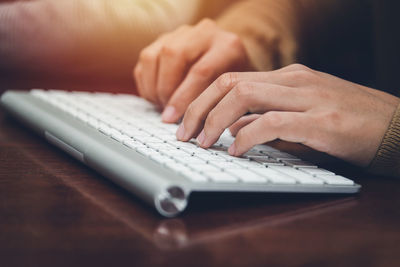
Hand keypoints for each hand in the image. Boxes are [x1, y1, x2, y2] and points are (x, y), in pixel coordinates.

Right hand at [133, 18, 250, 122]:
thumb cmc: (233, 81)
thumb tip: (192, 126)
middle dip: (165, 90)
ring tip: (161, 106)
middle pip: (173, 55)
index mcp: (227, 46)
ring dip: (153, 87)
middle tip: (166, 113)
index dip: (184, 98)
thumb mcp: (234, 92)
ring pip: (153, 56)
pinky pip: (145, 60)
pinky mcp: (164, 39)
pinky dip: (146, 83)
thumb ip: (216, 103)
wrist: (232, 57)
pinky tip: (156, 98)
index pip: (201, 71)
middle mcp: (203, 33)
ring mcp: (181, 34)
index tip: (173, 119)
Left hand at [176, 64, 398, 165]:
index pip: (231, 79)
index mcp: (289, 77)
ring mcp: (308, 97)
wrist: (399, 128)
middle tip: (182, 134)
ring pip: (245, 96)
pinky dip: (248, 136)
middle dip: (198, 108)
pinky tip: (236, 150)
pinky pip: (272, 122)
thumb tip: (234, 130)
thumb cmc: (352, 124)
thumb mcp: (303, 115)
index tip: (183, 121)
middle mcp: (294, 81)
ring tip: (202, 142)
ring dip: (215, 120)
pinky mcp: (321, 121)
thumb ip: (268, 119)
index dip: (201, 100)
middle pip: (229, 84)